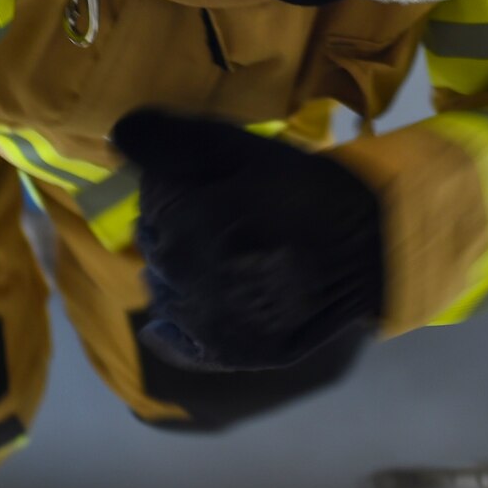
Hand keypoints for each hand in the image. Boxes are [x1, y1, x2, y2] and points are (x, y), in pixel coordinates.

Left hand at [112, 108, 383, 372]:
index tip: (213, 183)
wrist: (369, 250)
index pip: (150, 197)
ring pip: (163, 289)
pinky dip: (175, 327)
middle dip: (178, 226)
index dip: (180, 184)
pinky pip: (174, 341)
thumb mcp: (243, 148)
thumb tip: (118, 135)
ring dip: (181, 271)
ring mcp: (202, 321)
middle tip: (226, 217)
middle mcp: (183, 275)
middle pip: (154, 243)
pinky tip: (199, 305)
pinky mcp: (225, 352)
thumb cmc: (305, 190)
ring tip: (229, 256)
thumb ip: (175, 141)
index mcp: (183, 219)